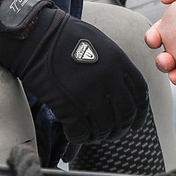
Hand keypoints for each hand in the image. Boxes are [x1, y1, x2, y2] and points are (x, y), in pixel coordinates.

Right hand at [0, 0, 148, 141]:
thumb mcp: (100, 43)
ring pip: (104, 129)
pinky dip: (78, 139)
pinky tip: (73, 135)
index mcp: (119, 62)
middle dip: (119, 129)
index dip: (138, 114)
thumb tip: (122, 90)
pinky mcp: (68, 106)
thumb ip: (115, 66)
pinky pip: (81, 133)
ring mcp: (89, 94)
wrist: (35, 36)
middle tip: (110, 133)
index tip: (133, 123)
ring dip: (98, 136)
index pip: (140, 96)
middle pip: (124, 117)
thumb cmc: (63, 37)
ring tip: (90, 135)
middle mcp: (109, 80)